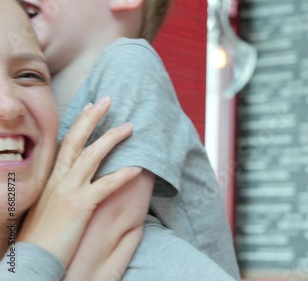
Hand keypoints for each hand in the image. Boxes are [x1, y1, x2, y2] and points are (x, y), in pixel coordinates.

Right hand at [17, 96, 140, 266]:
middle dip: (93, 118)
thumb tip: (74, 180)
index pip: (67, 143)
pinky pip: (105, 186)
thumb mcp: (49, 204)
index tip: (90, 106)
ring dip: (112, 139)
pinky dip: (122, 175)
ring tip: (130, 127)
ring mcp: (69, 191)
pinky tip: (138, 167)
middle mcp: (59, 179)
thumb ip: (62, 188)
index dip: (79, 122)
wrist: (32, 258)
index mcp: (52, 178)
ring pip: (92, 156)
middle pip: (77, 140)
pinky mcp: (80, 206)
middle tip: (108, 100)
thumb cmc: (42, 234)